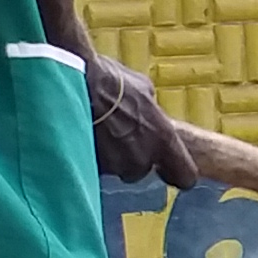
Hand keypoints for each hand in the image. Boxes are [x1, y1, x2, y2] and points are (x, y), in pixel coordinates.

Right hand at [86, 53, 200, 184]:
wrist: (72, 84)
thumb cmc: (110, 81)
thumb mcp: (144, 89)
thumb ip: (152, 111)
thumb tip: (151, 113)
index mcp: (163, 139)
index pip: (185, 176)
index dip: (178, 173)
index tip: (168, 168)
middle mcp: (141, 159)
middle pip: (141, 170)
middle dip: (132, 157)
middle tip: (119, 136)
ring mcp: (114, 166)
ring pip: (116, 169)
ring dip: (111, 157)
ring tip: (98, 132)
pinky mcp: (90, 167)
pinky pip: (95, 167)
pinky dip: (92, 156)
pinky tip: (84, 135)